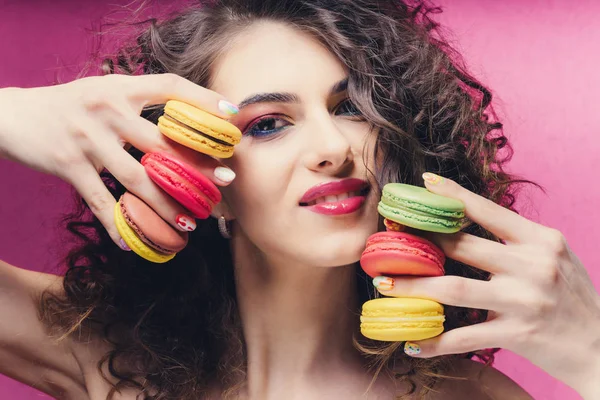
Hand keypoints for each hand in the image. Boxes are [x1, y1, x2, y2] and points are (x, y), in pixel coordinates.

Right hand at [0, 74, 237, 246]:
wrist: (12, 115)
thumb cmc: (70, 105)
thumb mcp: (104, 90)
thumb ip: (139, 101)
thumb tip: (183, 123)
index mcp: (120, 87)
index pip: (169, 87)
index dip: (203, 99)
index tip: (232, 115)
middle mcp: (106, 110)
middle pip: (162, 142)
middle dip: (197, 166)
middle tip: (223, 183)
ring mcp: (87, 139)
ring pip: (137, 180)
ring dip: (167, 206)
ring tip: (191, 224)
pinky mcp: (68, 166)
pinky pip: (100, 202)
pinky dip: (118, 226)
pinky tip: (133, 244)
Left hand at [374, 173, 599, 397]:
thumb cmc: (573, 296)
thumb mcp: (553, 256)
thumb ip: (515, 240)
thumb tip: (467, 219)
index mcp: (541, 240)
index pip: (489, 211)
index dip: (453, 196)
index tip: (424, 183)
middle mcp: (533, 265)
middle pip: (462, 246)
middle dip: (419, 241)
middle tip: (386, 236)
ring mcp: (524, 301)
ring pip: (454, 288)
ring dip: (414, 287)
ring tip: (384, 284)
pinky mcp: (517, 335)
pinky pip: (466, 337)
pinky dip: (436, 341)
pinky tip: (413, 343)